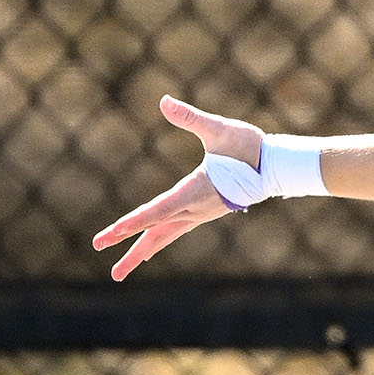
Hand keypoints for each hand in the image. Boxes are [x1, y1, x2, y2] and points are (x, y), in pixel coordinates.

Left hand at [92, 95, 264, 280]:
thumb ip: (190, 117)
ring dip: (138, 253)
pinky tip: (146, 250)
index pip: (159, 208)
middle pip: (155, 230)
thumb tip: (164, 101)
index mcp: (195, 190)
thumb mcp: (218, 128)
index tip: (114, 231)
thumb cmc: (249, 146)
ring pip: (162, 237)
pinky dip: (156, 242)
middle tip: (98, 246)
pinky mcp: (202, 213)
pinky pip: (173, 232)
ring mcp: (198, 214)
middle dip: (125, 241)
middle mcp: (194, 208)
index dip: (135, 220)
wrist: (276, 168)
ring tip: (117, 272)